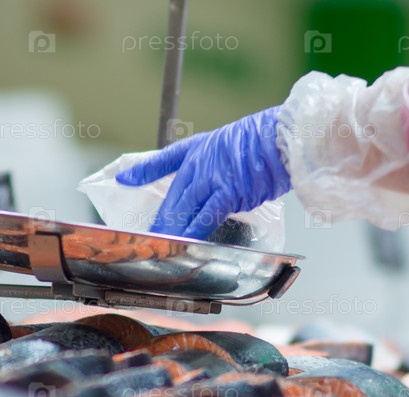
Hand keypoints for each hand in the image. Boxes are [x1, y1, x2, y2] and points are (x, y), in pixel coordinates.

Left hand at [115, 106, 290, 239]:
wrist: (282, 137)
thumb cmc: (269, 138)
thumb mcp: (240, 140)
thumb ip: (226, 160)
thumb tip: (229, 176)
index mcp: (201, 146)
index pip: (166, 159)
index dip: (144, 170)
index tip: (125, 179)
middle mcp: (200, 162)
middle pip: (174, 196)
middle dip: (160, 219)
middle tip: (148, 237)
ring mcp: (211, 178)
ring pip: (184, 209)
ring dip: (171, 231)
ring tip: (160, 247)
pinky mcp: (226, 193)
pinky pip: (204, 217)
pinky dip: (193, 232)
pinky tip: (185, 243)